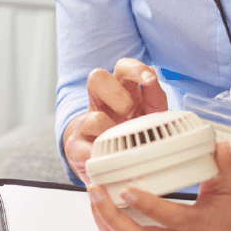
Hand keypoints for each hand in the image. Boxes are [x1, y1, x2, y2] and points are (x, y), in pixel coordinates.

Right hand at [64, 58, 166, 183]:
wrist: (113, 163)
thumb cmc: (135, 135)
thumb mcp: (151, 116)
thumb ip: (155, 99)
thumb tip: (153, 81)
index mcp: (122, 92)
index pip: (123, 68)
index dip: (135, 69)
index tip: (150, 79)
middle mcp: (100, 103)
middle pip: (96, 78)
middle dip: (116, 93)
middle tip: (129, 112)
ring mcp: (85, 124)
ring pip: (92, 118)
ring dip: (112, 132)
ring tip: (123, 144)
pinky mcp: (75, 147)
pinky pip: (81, 148)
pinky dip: (98, 155)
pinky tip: (110, 160)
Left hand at [87, 141, 230, 230]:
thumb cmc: (230, 207)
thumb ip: (225, 165)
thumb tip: (220, 146)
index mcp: (200, 225)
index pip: (171, 218)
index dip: (147, 205)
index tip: (127, 189)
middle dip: (113, 217)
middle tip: (97, 192)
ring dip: (107, 227)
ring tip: (94, 200)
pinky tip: (102, 214)